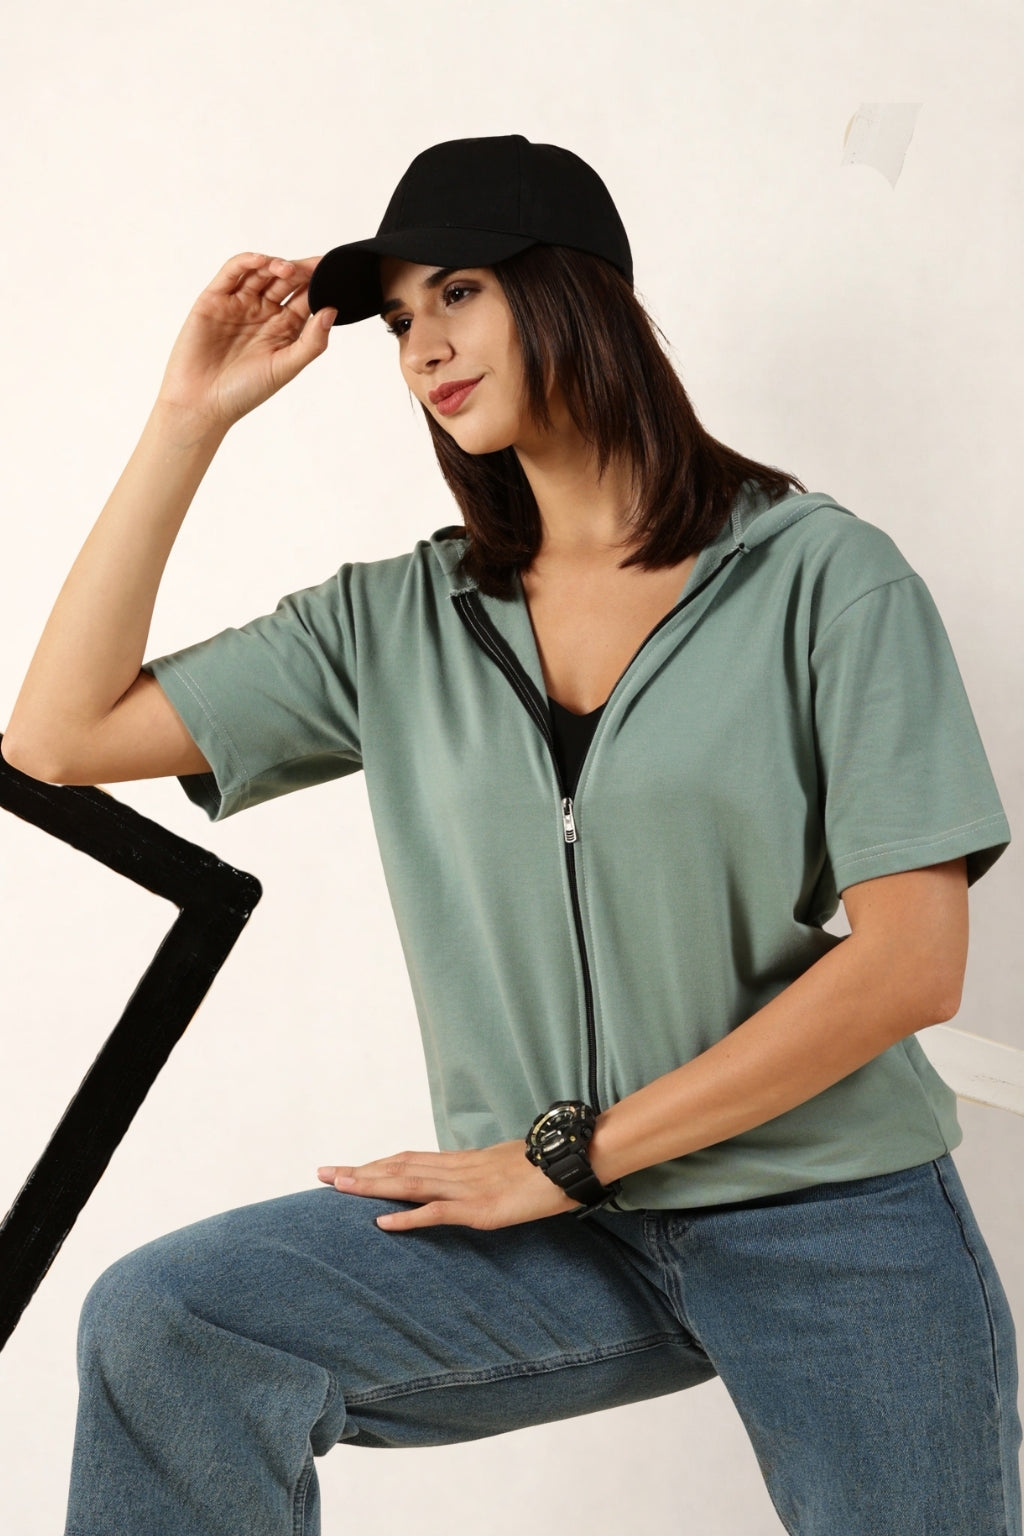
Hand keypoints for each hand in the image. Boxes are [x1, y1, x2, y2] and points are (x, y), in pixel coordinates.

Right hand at [157, 252, 336, 432]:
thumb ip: (312, 342)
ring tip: (288, 270)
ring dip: (276, 265)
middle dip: (300, 271)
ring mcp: (239, 303)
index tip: (333, 273)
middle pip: (285, 281)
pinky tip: (262, 262)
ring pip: (261, 272)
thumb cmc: (245, 391)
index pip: (305, 297)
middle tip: (313, 266)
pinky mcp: (215, 298)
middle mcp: (263, 312)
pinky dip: (247, 262)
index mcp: (284, 328)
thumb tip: (332, 310)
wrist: (201, 402)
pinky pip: (232, 272)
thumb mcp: (286, 367)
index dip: (318, 284)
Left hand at [316, 1140, 579, 1231]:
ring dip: (371, 1186)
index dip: (377, 1162)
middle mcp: (459, 1170)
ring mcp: (469, 1189)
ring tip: (337, 1187)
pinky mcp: (482, 1210)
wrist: (576, 1160)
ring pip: (409, 1184)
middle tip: (321, 1173)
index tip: (347, 1166)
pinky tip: (382, 1223)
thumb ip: (486, 1177)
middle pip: (399, 1166)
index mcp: (465, 1162)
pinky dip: (408, 1218)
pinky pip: (438, 1213)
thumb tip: (475, 1183)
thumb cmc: (550, 1168)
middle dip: (359, 1171)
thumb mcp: (510, 1171)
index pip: (410, 1159)